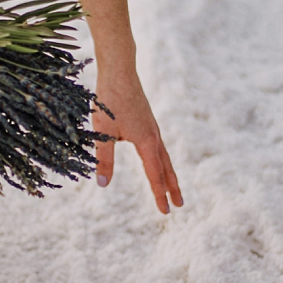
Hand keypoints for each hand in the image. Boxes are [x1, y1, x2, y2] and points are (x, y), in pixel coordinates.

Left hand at [92, 63, 182, 214]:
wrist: (120, 71)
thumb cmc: (109, 100)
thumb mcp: (103, 131)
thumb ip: (104, 158)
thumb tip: (103, 184)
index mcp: (146, 141)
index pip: (155, 175)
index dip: (159, 195)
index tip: (165, 212)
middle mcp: (153, 136)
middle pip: (166, 167)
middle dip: (172, 187)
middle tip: (179, 205)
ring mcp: (151, 127)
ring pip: (163, 156)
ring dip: (168, 174)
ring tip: (171, 187)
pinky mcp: (146, 120)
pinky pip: (157, 146)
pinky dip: (160, 159)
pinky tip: (153, 158)